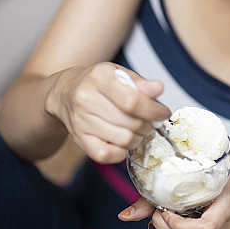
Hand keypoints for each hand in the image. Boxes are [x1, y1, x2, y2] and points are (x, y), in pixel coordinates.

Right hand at [46, 63, 169, 163]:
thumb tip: (158, 89)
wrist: (66, 93)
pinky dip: (122, 151)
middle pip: (131, 122)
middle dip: (148, 124)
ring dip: (138, 137)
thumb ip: (140, 83)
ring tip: (136, 129)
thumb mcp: (119, 73)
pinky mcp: (79, 140)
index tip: (163, 113)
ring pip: (124, 139)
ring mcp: (81, 121)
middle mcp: (86, 99)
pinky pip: (108, 155)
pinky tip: (123, 141)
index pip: (132, 100)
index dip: (153, 110)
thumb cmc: (99, 83)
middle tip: (149, 121)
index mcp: (99, 77)